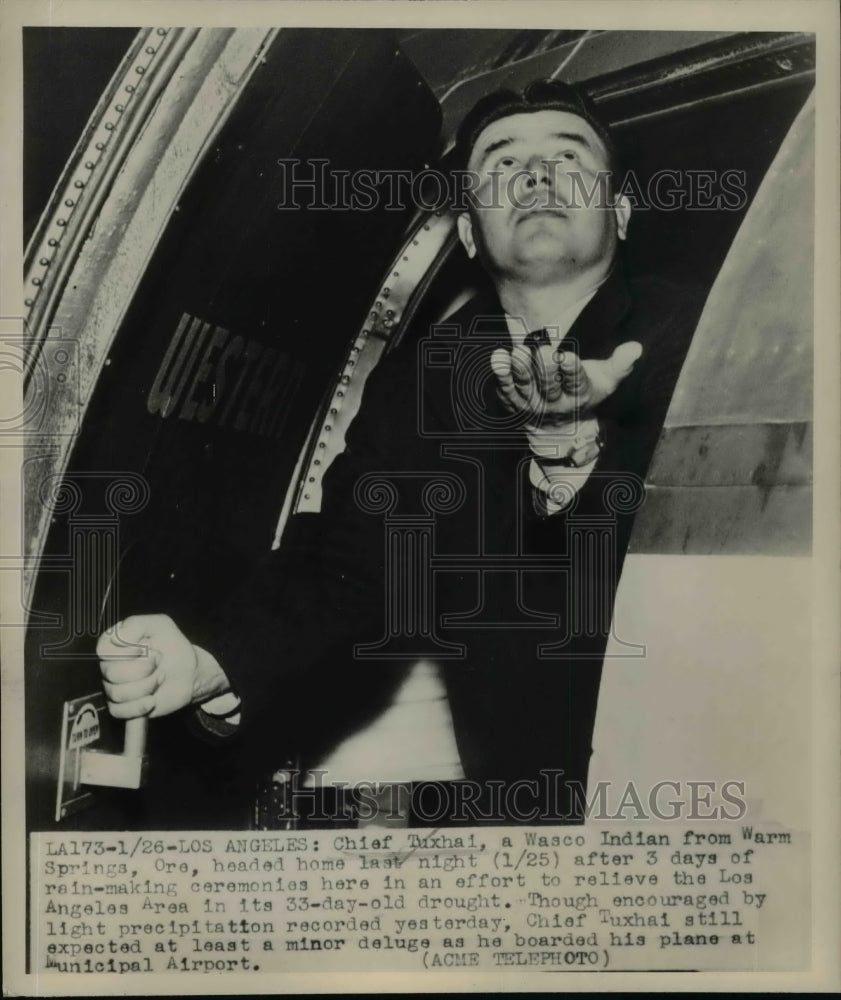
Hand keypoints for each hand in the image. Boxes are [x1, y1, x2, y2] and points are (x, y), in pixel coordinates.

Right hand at [97, 614, 228, 719]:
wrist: (188, 672)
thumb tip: (117, 638)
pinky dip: (139, 707)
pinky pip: (118, 712)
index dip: (127, 652)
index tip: (147, 648)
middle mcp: (109, 665)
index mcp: (113, 643)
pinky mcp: (122, 706)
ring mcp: (114, 686)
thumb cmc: (173, 646)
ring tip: (159, 678)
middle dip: (143, 669)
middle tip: (158, 664)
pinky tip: (152, 700)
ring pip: (116, 693)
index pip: (103, 650)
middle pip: (111, 673)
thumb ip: (136, 624)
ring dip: (146, 686)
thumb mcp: (160, 624)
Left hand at [491, 340, 641, 426]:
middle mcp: (554, 404)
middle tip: (543, 351)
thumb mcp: (605, 381)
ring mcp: (531, 405)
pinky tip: (497, 357)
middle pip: (549, 387)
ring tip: (517, 352)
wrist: (556, 427)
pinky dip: (500, 374)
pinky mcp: (513, 402)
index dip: (571, 370)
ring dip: (520, 370)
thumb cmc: (583, 393)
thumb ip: (620, 364)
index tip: (567, 356)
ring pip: (525, 387)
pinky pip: (505, 389)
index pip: (576, 383)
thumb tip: (636, 347)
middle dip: (545, 369)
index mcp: (578, 398)